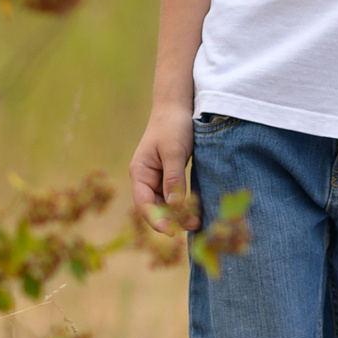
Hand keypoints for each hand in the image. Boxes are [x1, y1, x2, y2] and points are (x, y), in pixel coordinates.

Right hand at [128, 104, 197, 231]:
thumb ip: (174, 178)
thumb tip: (175, 206)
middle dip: (172, 219)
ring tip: (198, 222)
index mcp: (139, 173)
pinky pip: (174, 195)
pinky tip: (196, 210)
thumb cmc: (173, 126)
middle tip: (195, 226)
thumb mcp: (174, 151)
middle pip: (155, 207)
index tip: (172, 231)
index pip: (144, 204)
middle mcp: (145, 178)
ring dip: (179, 214)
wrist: (178, 106)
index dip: (157, 220)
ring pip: (165, 203)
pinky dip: (184, 204)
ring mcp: (157, 178)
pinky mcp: (169, 175)